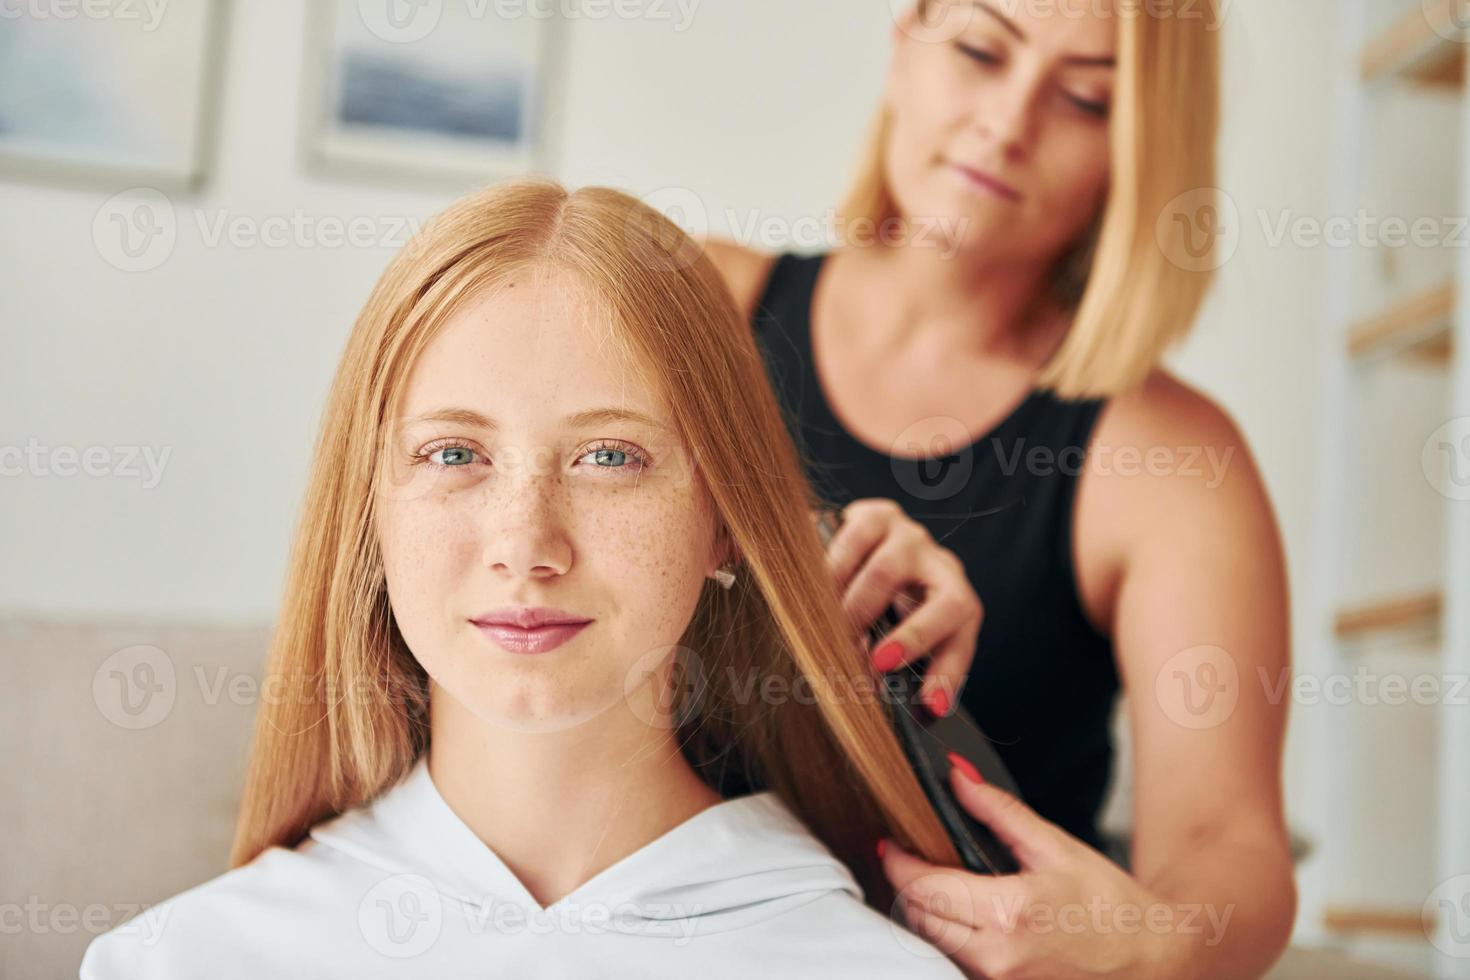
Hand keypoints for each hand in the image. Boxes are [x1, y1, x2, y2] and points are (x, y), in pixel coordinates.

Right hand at [817, 498, 982, 716]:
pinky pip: (853, 542)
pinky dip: (829, 574)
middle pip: (943, 603)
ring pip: (887, 574)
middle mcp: (941, 566)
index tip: (929, 705)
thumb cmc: (884, 610)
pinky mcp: (874, 515)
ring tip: (829, 634)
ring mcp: (909, 536)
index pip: (969, 643)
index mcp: (958, 602)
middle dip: (904, 641)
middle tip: (868, 665)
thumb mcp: (902, 644)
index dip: (947, 671)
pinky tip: (813, 593)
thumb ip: (908, 674)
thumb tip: (917, 715)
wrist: (859, 549)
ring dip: (854, 612)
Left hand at [877, 756, 1201, 979]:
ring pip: (934, 945)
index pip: (922, 889)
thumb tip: (958, 777)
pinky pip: (957, 964)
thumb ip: (999, 811)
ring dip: (929, 915)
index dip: (898, 863)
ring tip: (942, 886)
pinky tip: (967, 919)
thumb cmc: (1110, 905)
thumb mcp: (1054, 847)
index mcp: (1007, 913)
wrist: (1154, 959)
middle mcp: (996, 957)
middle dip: (909, 887)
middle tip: (913, 859)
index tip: (890, 844)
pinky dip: (952, 940)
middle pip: (918, 920)